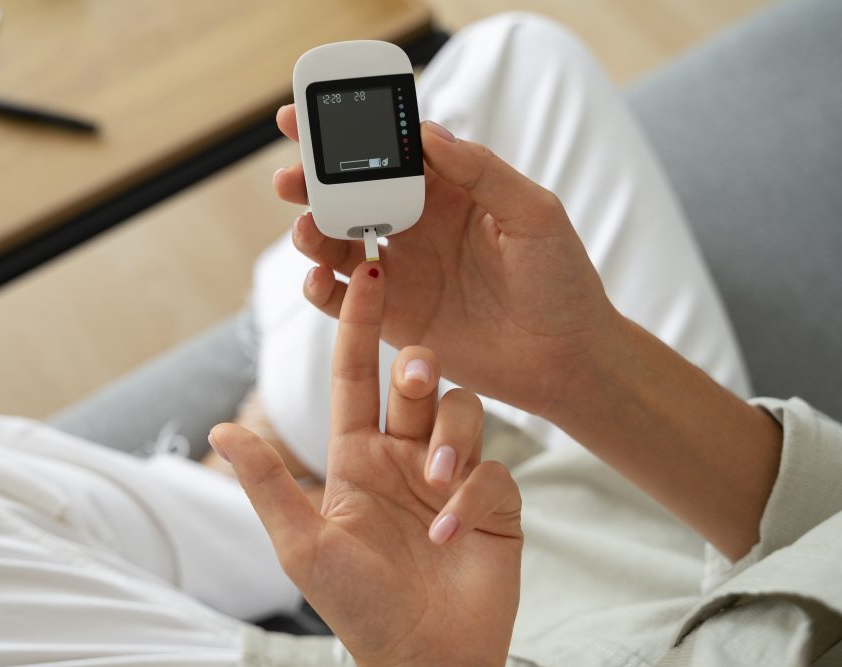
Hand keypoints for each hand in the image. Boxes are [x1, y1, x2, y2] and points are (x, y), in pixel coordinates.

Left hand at [209, 262, 521, 666]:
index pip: (355, 376)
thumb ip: (268, 484)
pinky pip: (493, 471)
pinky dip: (472, 493)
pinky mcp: (494, 503)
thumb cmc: (357, 606)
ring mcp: (451, 477)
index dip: (359, 325)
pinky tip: (450, 531)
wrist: (422, 659)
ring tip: (434, 484)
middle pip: (417, 382)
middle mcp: (405, 457)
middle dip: (416, 367)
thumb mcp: (303, 545)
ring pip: (462, 411)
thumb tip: (220, 431)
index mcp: (357, 457)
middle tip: (413, 375)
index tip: (368, 272)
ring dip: (450, 435)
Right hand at [273, 106, 617, 416]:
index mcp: (448, 192)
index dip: (350, 134)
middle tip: (289, 176)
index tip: (311, 117)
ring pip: (337, 243)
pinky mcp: (391, 317)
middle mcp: (416, 227)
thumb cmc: (561, 282)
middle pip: (350, 194)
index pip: (390, 153)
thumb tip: (428, 133)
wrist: (565, 360)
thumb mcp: (535, 216)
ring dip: (312, 231)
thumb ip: (483, 172)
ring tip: (306, 228)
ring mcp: (400, 272)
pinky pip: (341, 299)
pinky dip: (319, 287)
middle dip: (313, 181)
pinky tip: (317, 276)